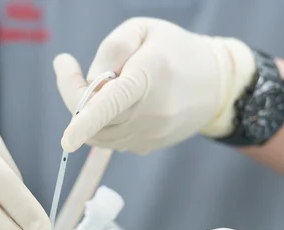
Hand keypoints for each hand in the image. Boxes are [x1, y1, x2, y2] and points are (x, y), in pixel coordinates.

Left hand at [53, 17, 255, 153]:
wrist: (216, 85)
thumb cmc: (176, 50)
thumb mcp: (143, 30)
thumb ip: (112, 49)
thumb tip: (91, 82)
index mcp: (148, 76)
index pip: (112, 103)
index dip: (86, 121)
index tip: (67, 139)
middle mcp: (150, 112)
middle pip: (95, 120)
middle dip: (75, 98)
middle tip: (70, 71)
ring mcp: (150, 134)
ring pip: (100, 135)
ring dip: (87, 114)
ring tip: (102, 86)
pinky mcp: (148, 146)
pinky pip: (112, 140)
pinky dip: (104, 124)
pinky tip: (119, 104)